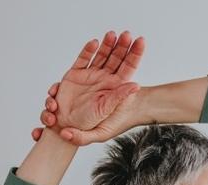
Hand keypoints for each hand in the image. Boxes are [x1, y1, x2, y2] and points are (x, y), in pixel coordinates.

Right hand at [29, 30, 145, 145]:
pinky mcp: (75, 74)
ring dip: (107, 44)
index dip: (135, 54)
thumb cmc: (89, 122)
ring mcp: (90, 75)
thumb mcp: (107, 110)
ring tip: (112, 34)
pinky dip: (88, 50)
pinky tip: (94, 43)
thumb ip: (120, 97)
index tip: (141, 41)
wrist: (67, 126)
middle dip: (122, 46)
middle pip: (115, 58)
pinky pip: (83, 59)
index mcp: (114, 87)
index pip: (128, 67)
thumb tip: (136, 85)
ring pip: (101, 55)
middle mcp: (104, 79)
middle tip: (126, 34)